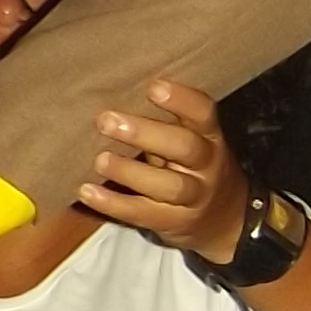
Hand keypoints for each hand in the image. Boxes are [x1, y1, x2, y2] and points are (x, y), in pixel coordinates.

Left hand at [77, 78, 243, 258]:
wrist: (223, 220)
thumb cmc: (192, 167)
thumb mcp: (189, 140)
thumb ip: (162, 123)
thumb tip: (111, 93)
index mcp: (209, 136)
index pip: (202, 113)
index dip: (181, 100)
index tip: (153, 87)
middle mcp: (207, 166)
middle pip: (185, 148)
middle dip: (146, 133)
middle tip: (107, 121)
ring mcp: (194, 198)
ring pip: (168, 186)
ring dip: (130, 172)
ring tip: (100, 160)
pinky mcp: (173, 222)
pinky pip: (144, 213)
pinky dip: (114, 204)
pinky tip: (87, 192)